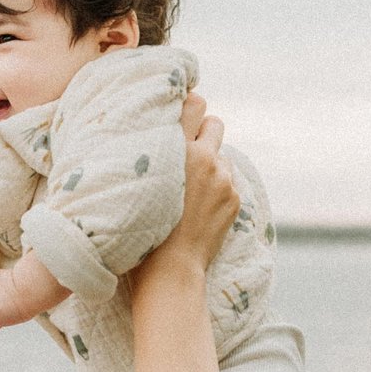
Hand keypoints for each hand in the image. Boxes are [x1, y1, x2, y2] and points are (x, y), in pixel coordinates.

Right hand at [140, 94, 238, 277]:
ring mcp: (222, 178)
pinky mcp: (234, 198)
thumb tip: (154, 132)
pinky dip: (217, 189)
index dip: (187, 108)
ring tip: (190, 188)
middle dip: (204, 132)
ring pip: (221, 155)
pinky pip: (227, 181)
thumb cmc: (140, 227)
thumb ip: (150, 152)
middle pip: (214, 122)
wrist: (170, 269)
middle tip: (187, 151)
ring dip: (210, 164)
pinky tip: (199, 208)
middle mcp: (203, 156)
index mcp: (175, 147)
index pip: (194, 103)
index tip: (179, 117)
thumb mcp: (137, 180)